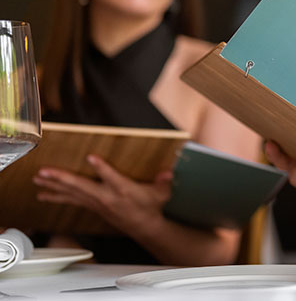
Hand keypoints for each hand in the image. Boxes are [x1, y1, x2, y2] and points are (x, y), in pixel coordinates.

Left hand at [33, 155, 172, 233]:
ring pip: (72, 193)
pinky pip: (72, 200)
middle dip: (61, 179)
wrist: (145, 226)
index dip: (102, 168)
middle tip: (44, 172)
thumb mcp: (162, 193)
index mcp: (124, 190)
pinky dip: (57, 196)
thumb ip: (164, 182)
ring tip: (38, 180)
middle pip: (81, 186)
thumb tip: (168, 173)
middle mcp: (107, 197)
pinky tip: (45, 194)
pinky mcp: (93, 206)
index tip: (91, 158)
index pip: (112, 178)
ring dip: (53, 186)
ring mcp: (98, 203)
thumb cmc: (151, 206)